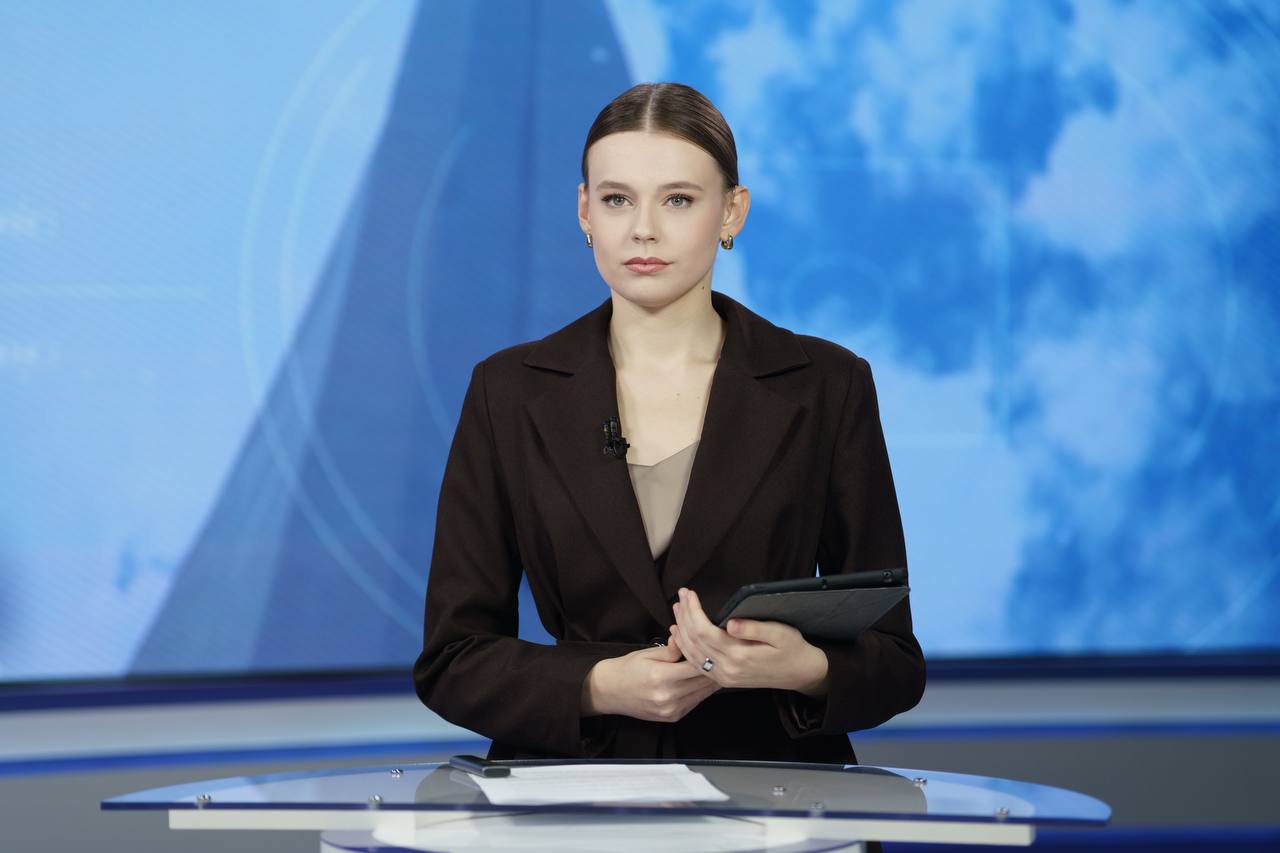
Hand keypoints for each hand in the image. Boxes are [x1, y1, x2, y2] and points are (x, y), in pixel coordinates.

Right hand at [581, 640, 720, 722]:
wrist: (610, 691)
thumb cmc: (627, 668)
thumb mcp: (647, 653)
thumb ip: (671, 649)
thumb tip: (687, 639)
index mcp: (662, 677)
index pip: (697, 666)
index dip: (710, 656)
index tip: (717, 648)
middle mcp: (668, 697)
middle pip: (704, 682)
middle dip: (715, 669)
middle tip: (725, 658)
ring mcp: (670, 710)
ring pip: (702, 694)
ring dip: (711, 682)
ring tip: (720, 668)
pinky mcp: (672, 717)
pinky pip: (694, 703)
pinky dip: (701, 692)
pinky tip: (703, 681)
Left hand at [671, 587, 829, 696]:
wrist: (800, 673)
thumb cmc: (792, 648)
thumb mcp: (780, 633)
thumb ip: (754, 628)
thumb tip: (730, 623)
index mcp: (739, 656)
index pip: (704, 631)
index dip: (693, 611)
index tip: (690, 593)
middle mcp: (727, 670)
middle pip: (694, 641)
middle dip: (684, 616)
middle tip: (681, 594)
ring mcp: (724, 677)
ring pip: (692, 653)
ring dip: (681, 630)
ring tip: (677, 609)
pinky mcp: (724, 679)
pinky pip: (698, 664)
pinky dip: (685, 648)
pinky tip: (679, 635)